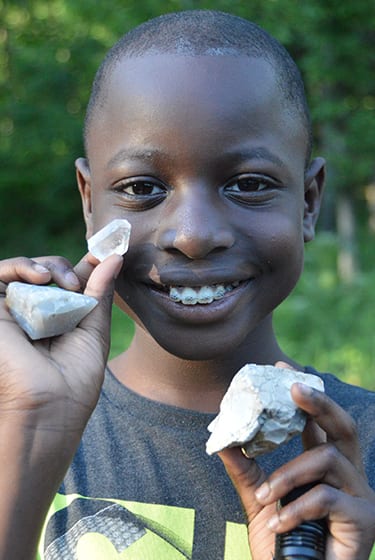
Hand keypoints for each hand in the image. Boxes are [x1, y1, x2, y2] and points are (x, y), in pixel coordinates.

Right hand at [0, 253, 122, 424]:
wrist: (49, 408)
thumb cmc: (76, 379)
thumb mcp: (94, 331)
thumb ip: (99, 293)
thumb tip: (115, 258)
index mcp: (60, 320)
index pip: (70, 282)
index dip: (87, 264)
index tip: (108, 251)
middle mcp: (36, 314)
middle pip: (49, 272)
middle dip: (66, 267)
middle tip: (77, 284)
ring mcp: (14, 312)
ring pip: (25, 270)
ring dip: (47, 266)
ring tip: (64, 283)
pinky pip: (0, 275)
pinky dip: (20, 266)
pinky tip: (40, 276)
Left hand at [219, 380, 374, 559]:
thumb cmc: (285, 544)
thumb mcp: (261, 501)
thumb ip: (246, 470)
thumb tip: (222, 439)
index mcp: (326, 467)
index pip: (320, 423)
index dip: (306, 395)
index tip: (284, 369)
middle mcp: (348, 475)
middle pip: (343, 426)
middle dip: (318, 402)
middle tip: (292, 387)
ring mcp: (360, 496)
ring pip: (326, 460)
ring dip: (288, 476)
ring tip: (265, 499)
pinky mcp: (364, 519)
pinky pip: (327, 498)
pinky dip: (296, 508)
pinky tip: (278, 524)